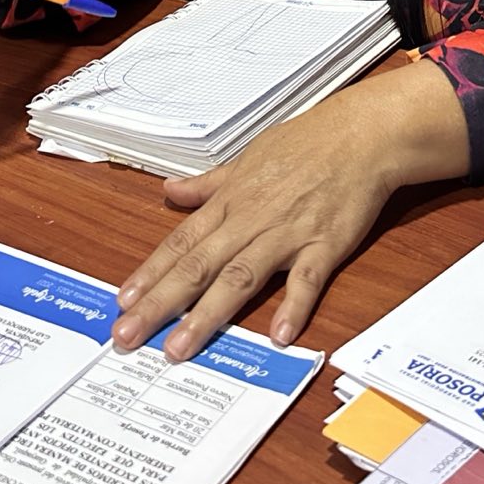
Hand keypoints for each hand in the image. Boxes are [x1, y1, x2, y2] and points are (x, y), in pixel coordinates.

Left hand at [111, 100, 398, 361]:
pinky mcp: (325, 245)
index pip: (180, 242)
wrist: (360, 135)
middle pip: (197, 266)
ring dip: (207, 314)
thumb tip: (171, 191)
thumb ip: (209, 183)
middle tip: (127, 335)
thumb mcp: (247, 157)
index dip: (150, 274)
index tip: (122, 302)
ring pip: (239, 277)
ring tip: (179, 347)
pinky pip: (306, 279)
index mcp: (230, 201)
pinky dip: (293, 305)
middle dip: (160, 303)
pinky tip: (279, 335)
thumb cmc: (306, 143)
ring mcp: (286, 234)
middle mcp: (250, 220)